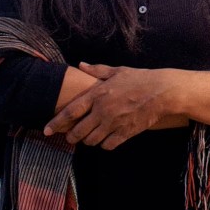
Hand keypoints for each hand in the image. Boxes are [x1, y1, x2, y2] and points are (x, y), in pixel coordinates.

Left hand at [43, 63, 177, 149]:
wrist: (162, 92)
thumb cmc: (140, 78)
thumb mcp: (117, 71)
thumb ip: (97, 70)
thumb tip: (81, 65)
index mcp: (98, 94)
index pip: (70, 112)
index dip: (56, 122)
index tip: (47, 130)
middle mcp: (102, 110)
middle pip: (78, 131)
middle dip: (70, 136)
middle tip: (69, 137)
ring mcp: (114, 123)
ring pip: (91, 140)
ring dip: (87, 140)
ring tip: (88, 137)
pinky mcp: (125, 132)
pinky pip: (108, 145)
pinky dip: (104, 144)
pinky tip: (105, 140)